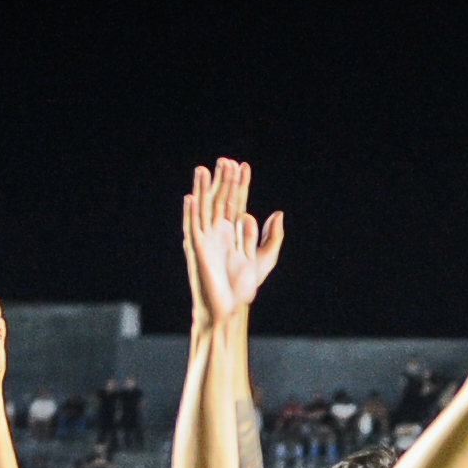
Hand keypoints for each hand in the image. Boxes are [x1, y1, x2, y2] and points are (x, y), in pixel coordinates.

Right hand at [181, 161, 285, 324]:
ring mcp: (205, 238)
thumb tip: (277, 213)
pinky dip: (190, 212)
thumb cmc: (244, 287)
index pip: (237, 201)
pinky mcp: (196, 249)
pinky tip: (190, 197)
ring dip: (202, 189)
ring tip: (203, 169)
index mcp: (234, 232)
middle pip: (219, 200)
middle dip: (223, 181)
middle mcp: (218, 231)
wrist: (229, 307)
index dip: (240, 185)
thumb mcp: (265, 259)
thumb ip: (272, 237)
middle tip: (226, 160)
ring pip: (203, 208)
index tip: (244, 166)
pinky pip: (192, 227)